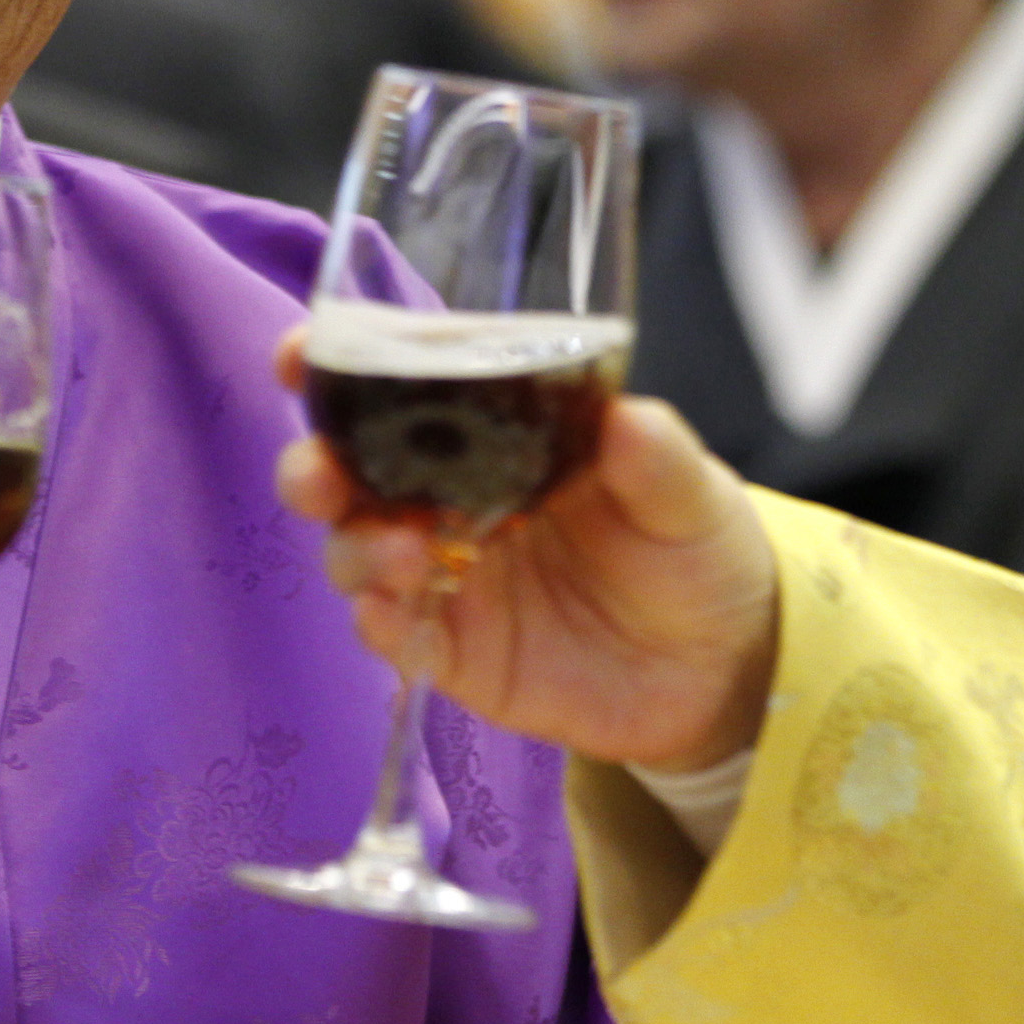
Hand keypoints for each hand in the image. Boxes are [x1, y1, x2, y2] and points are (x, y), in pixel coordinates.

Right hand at [275, 328, 779, 772]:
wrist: (725, 666)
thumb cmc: (693, 547)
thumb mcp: (688, 492)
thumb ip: (655, 456)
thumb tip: (628, 421)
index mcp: (485, 432)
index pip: (389, 383)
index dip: (330, 363)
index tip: (298, 356)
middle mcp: (443, 496)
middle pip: (343, 472)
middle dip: (311, 469)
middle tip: (321, 478)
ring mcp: (440, 575)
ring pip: (353, 552)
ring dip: (355, 548)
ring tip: (405, 556)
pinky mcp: (452, 649)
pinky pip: (392, 635)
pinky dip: (380, 623)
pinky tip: (395, 618)